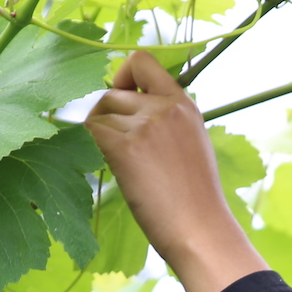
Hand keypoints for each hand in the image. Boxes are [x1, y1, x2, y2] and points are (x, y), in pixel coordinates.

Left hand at [85, 51, 267, 291]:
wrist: (201, 229)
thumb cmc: (196, 201)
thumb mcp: (192, 145)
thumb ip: (167, 123)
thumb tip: (129, 117)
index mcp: (184, 104)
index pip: (142, 61)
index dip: (122, 76)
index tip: (120, 98)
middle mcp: (164, 107)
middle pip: (112, 94)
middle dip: (107, 119)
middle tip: (116, 152)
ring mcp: (145, 125)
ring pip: (99, 115)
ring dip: (99, 140)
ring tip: (121, 168)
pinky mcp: (126, 147)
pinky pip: (91, 133)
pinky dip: (90, 149)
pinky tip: (108, 169)